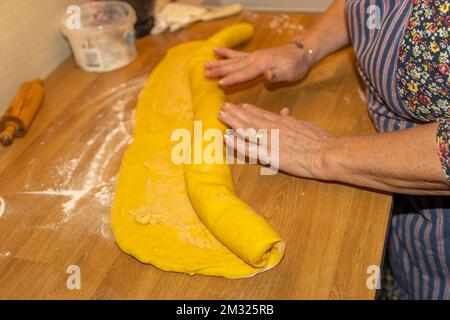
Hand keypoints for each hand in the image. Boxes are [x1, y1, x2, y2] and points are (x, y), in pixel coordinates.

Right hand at [204, 43, 313, 86]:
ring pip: (232, 60)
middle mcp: (255, 58)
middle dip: (219, 70)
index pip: (244, 73)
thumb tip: (267, 75)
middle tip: (205, 74)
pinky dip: (225, 52)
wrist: (300, 52)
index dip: (232, 79)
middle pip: (234, 65)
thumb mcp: (291, 72)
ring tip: (205, 65)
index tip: (219, 83)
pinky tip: (215, 50)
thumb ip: (278, 74)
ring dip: (218, 63)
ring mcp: (253, 55)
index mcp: (263, 64)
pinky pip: (236, 54)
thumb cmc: (296, 65)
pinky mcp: (253, 55)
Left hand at [218, 102, 334, 178]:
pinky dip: (237, 143)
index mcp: (283, 122)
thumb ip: (292, 120)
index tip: (239, 105)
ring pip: (247, 129)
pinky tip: (226, 138)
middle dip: (236, 112)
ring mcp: (270, 141)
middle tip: (223, 106)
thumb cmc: (321, 141)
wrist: (326, 153)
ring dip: (233, 121)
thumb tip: (285, 112)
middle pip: (251, 118)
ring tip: (221, 115)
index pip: (262, 113)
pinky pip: (249, 149)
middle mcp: (273, 128)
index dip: (249, 110)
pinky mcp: (269, 155)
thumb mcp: (306, 125)